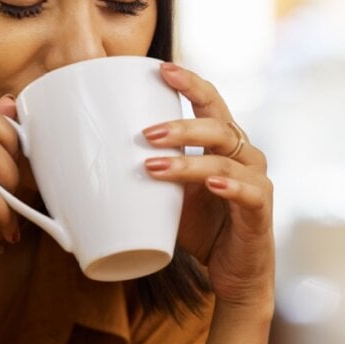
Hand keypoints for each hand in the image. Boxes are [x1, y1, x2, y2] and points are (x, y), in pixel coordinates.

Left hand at [142, 62, 273, 308]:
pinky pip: (249, 192)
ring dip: (188, 160)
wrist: (233, 275)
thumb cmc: (200, 229)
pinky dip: (229, 185)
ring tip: (154, 166)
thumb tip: (82, 164)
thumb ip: (143, 174)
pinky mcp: (261, 210)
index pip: (211, 102)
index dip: (190, 83)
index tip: (161, 68)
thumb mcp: (166, 196)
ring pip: (226, 158)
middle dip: (180, 124)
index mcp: (223, 143)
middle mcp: (244, 154)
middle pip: (217, 125)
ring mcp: (256, 181)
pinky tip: (210, 183)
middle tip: (145, 133)